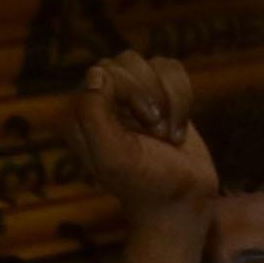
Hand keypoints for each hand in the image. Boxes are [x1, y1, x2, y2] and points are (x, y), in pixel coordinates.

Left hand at [74, 51, 213, 217]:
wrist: (183, 201)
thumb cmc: (146, 183)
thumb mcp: (113, 156)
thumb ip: (94, 114)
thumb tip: (97, 72)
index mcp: (80, 115)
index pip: (103, 71)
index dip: (131, 91)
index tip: (146, 125)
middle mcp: (101, 101)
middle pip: (127, 61)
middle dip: (152, 95)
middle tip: (158, 134)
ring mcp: (130, 96)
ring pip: (153, 63)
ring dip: (170, 100)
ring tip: (166, 134)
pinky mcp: (158, 94)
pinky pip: (172, 69)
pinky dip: (183, 99)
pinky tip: (177, 129)